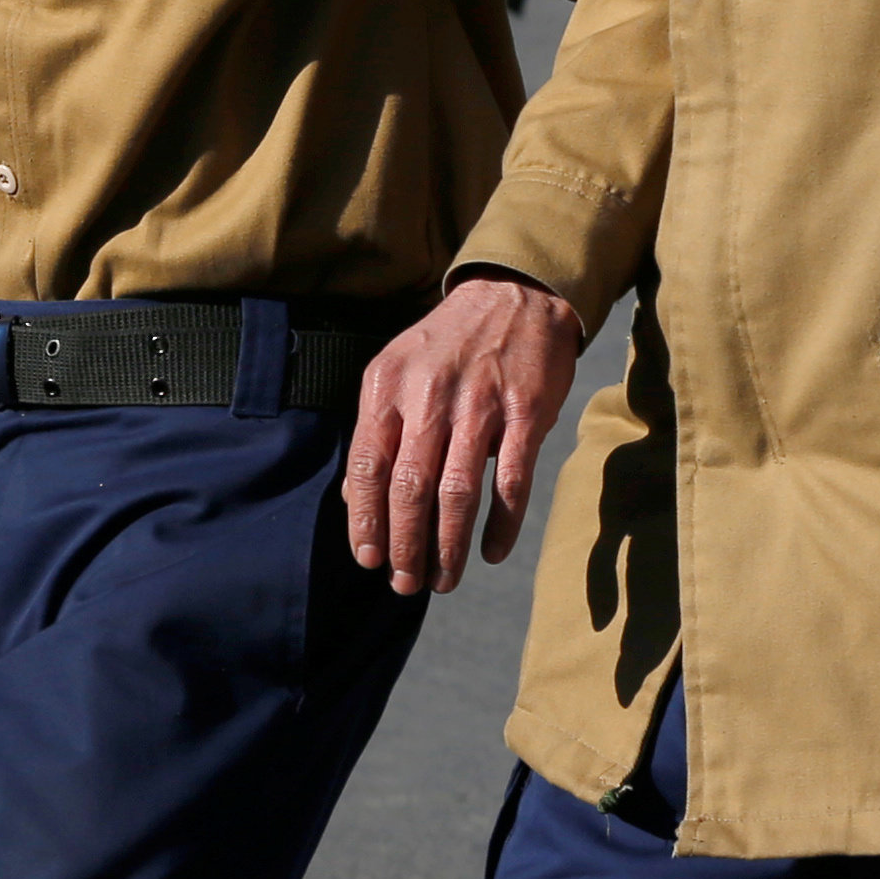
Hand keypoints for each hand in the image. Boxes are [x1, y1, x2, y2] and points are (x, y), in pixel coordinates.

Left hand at [342, 271, 581, 596]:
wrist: (513, 295)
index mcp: (388, 385)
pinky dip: (502, 524)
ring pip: (457, 492)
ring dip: (447, 545)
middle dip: (404, 545)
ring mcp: (480, 404)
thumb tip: (353, 498)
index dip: (366, 519)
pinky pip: (511, 482)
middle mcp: (429, 394)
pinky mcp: (526, 412)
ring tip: (443, 579)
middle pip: (409, 486)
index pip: (368, 464)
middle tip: (405, 583)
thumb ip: (377, 430)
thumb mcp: (397, 371)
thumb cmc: (448, 345)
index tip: (368, 559)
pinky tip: (492, 552)